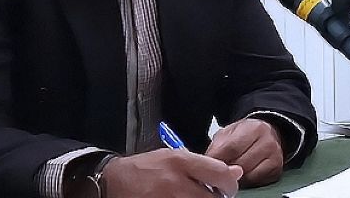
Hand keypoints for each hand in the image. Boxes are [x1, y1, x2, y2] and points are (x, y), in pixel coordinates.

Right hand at [103, 150, 241, 197]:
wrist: (113, 182)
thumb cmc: (147, 167)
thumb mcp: (174, 156)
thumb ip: (204, 165)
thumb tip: (236, 172)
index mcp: (180, 162)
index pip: (220, 174)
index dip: (231, 184)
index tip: (229, 187)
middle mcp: (175, 183)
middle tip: (216, 197)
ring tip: (197, 197)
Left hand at [206, 118, 284, 187]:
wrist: (268, 135)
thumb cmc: (245, 135)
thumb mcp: (229, 133)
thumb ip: (218, 146)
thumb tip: (207, 163)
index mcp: (254, 128)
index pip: (231, 148)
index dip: (217, 160)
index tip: (208, 166)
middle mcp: (267, 141)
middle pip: (240, 163)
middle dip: (226, 170)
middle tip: (217, 172)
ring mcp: (274, 155)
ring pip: (248, 174)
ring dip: (235, 177)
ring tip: (230, 172)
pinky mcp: (277, 168)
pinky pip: (256, 180)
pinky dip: (246, 181)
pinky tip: (242, 175)